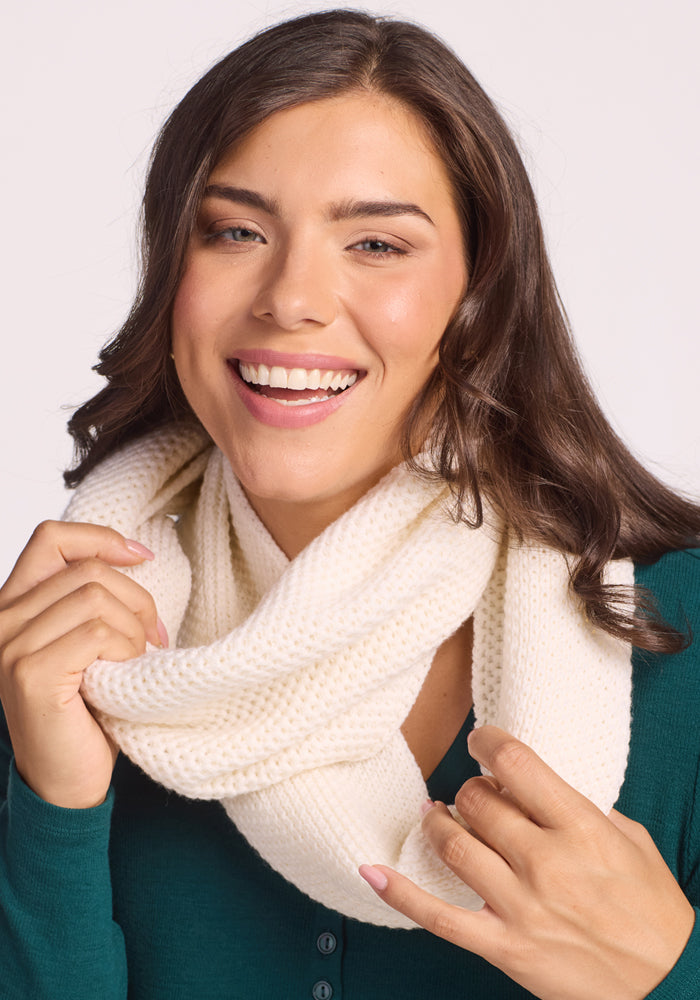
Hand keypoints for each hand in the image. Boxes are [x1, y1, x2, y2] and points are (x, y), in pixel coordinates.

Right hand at [0, 521, 163, 808]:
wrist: (65, 782)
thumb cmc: (85, 711)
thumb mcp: (86, 641)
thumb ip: (89, 599)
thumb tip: (136, 555)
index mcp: (13, 605)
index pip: (51, 538)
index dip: (102, 538)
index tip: (142, 557)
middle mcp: (2, 621)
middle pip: (88, 570)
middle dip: (136, 599)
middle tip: (153, 637)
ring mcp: (10, 647)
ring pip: (96, 598)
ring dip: (132, 629)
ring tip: (137, 659)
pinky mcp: (31, 673)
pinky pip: (97, 633)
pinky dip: (125, 649)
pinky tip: (125, 673)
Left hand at [360, 726, 694, 999]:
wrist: (670, 989)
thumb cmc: (654, 913)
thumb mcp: (632, 842)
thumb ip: (582, 808)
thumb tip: (535, 784)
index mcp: (582, 828)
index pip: (515, 763)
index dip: (488, 741)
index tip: (481, 739)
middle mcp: (546, 862)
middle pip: (478, 801)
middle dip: (470, 789)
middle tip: (475, 794)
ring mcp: (521, 907)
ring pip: (453, 845)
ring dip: (437, 822)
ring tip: (438, 815)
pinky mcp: (505, 947)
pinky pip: (438, 917)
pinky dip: (399, 893)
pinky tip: (372, 869)